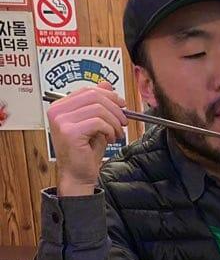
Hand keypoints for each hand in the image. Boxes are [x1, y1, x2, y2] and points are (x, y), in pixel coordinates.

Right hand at [47, 81, 127, 196]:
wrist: (78, 175)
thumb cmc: (85, 152)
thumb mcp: (95, 124)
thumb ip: (98, 105)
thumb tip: (106, 85)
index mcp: (61, 106)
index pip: (87, 90)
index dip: (108, 95)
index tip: (122, 105)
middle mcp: (57, 111)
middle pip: (94, 96)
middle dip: (115, 108)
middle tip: (123, 121)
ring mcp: (62, 121)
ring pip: (98, 109)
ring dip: (114, 121)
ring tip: (117, 133)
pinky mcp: (70, 132)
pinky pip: (98, 122)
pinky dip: (110, 129)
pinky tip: (111, 138)